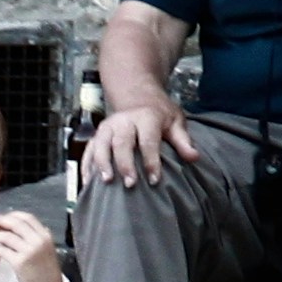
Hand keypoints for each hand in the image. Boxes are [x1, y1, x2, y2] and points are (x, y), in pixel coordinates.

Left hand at [0, 208, 65, 281]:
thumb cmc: (46, 274)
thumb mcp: (46, 251)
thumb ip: (35, 239)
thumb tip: (14, 229)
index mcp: (46, 236)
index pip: (27, 217)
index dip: (12, 215)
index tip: (2, 217)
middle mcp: (39, 240)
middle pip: (15, 223)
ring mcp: (29, 251)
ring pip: (7, 236)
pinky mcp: (20, 262)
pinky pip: (3, 250)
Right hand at [84, 99, 198, 186]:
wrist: (138, 97)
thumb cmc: (159, 114)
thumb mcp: (175, 122)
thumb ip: (183, 140)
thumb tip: (194, 157)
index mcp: (146, 117)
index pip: (148, 140)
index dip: (151, 161)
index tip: (155, 179)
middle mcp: (123, 120)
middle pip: (122, 142)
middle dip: (125, 164)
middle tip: (130, 184)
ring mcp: (107, 127)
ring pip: (101, 144)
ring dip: (102, 163)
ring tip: (106, 181)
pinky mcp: (97, 135)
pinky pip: (89, 150)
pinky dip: (87, 165)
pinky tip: (88, 182)